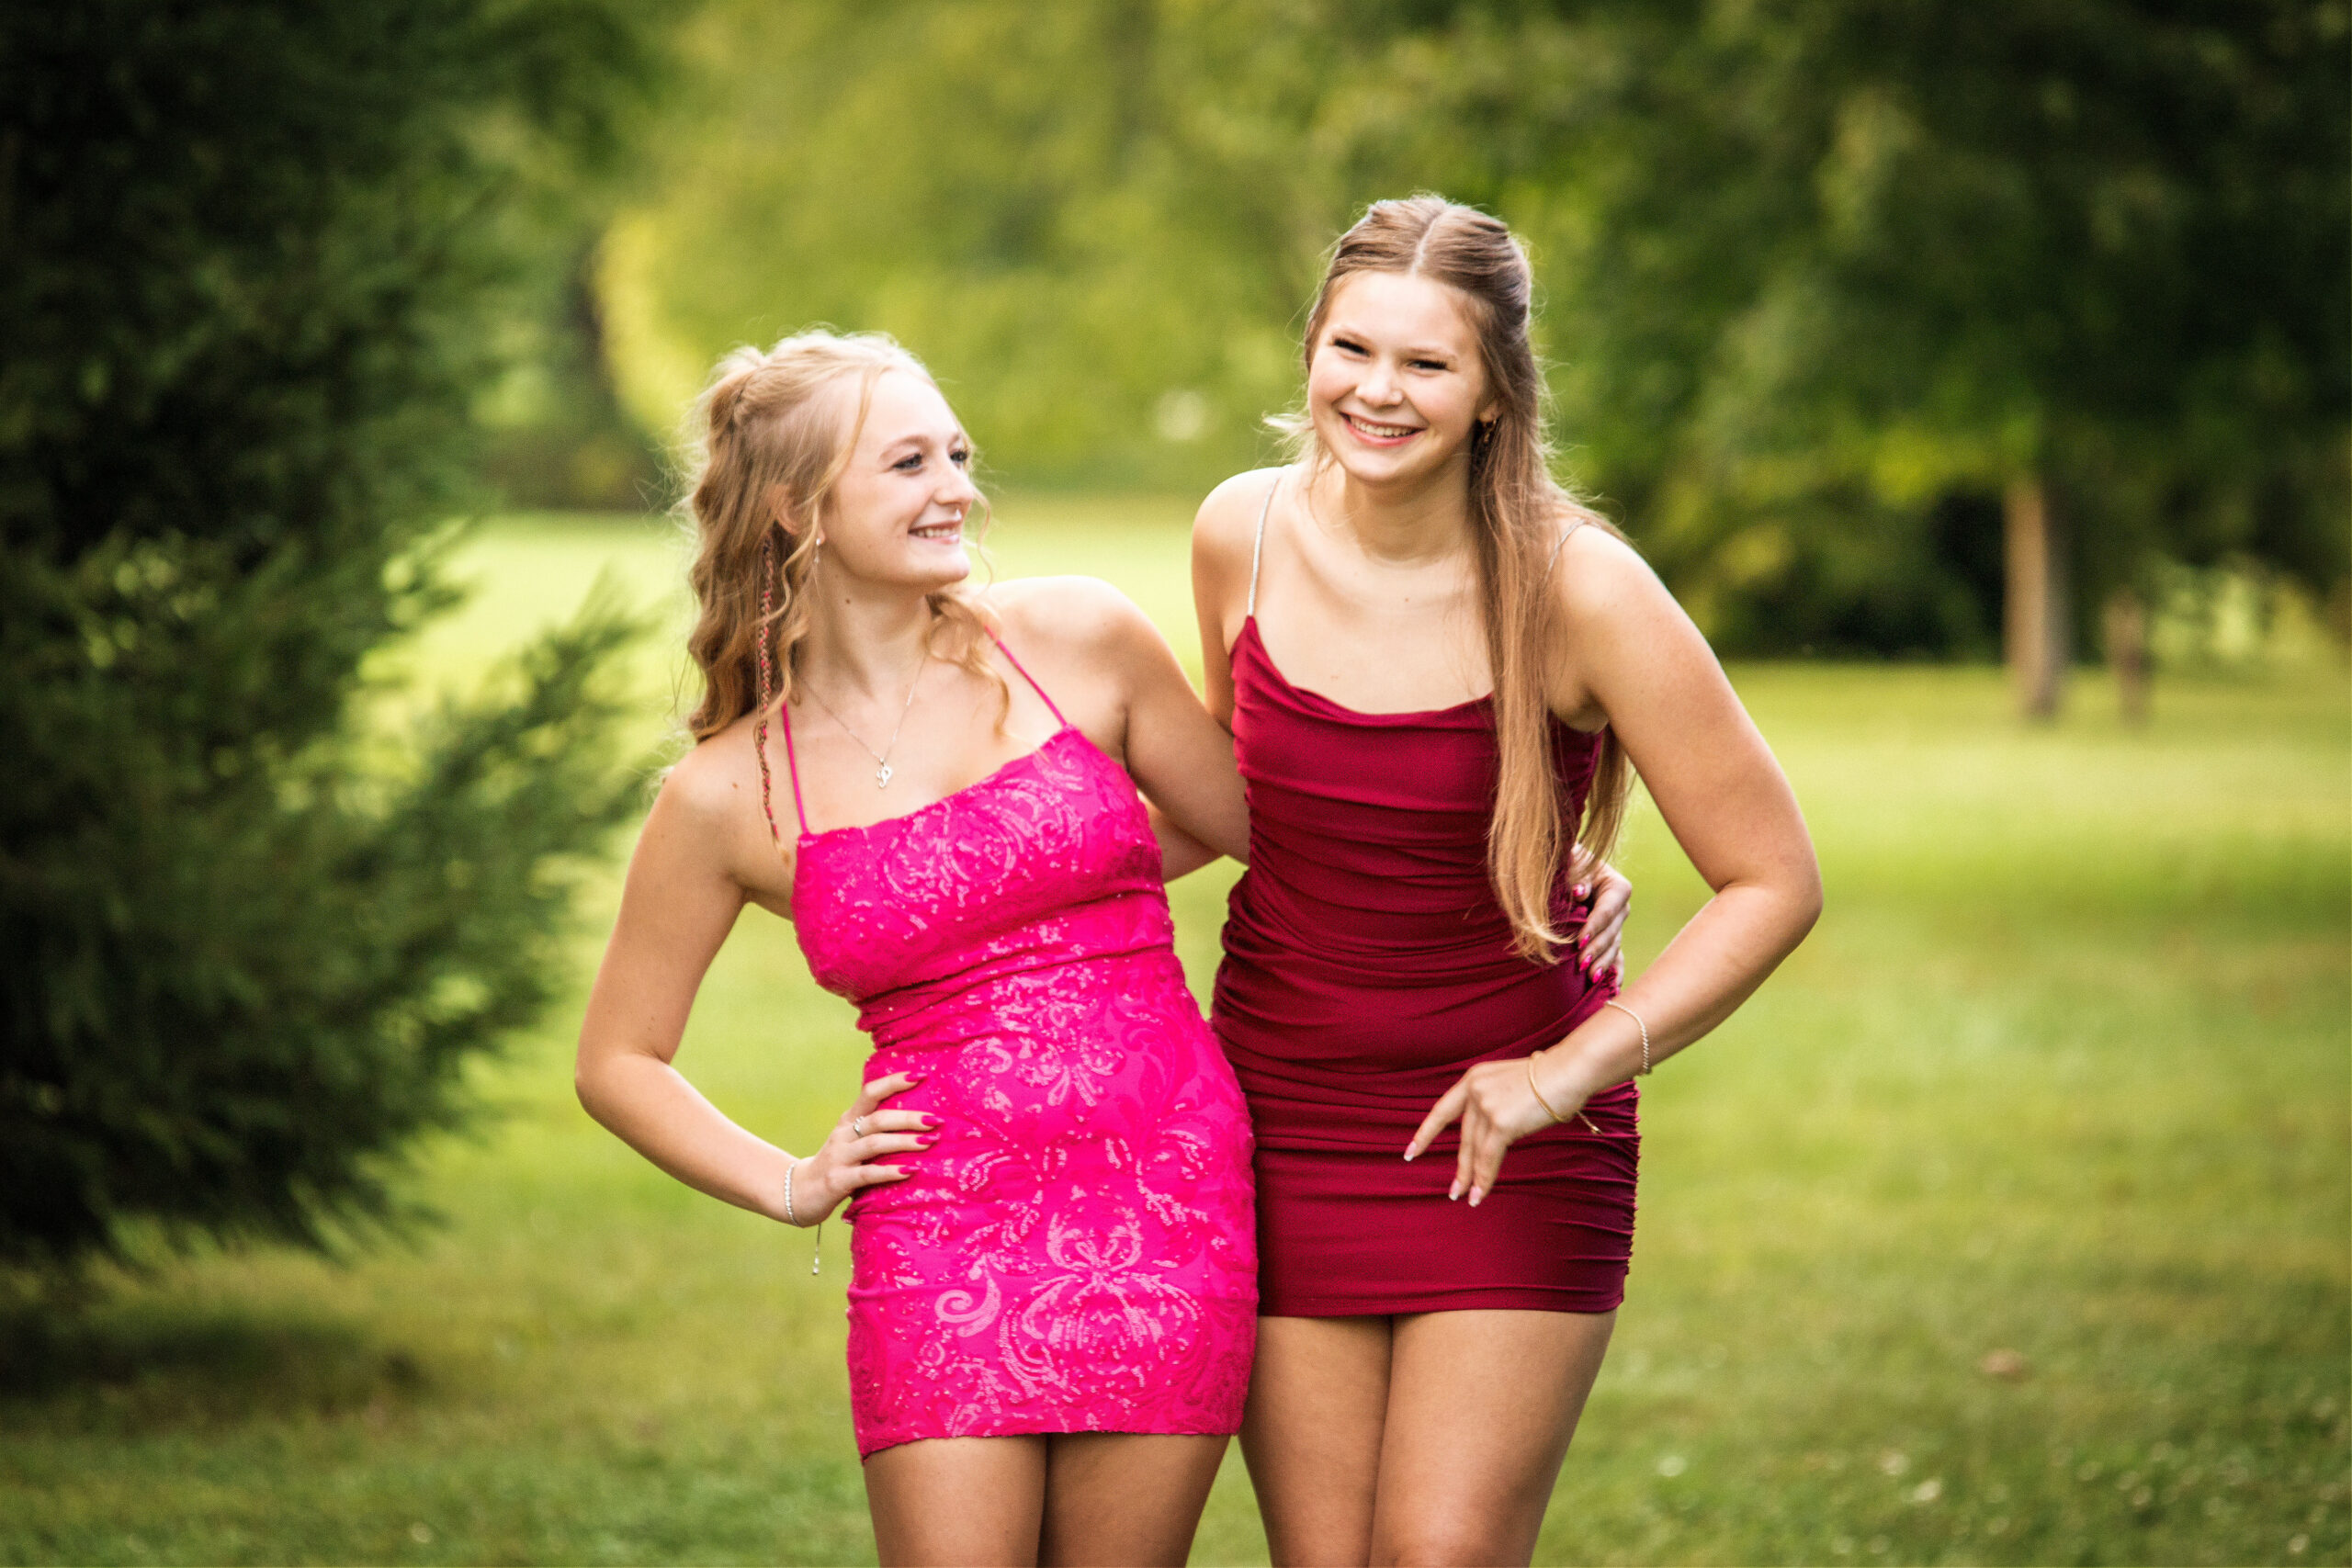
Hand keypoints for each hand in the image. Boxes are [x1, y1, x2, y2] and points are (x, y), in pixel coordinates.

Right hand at [781, 1071, 936, 1225]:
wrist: (800, 1193)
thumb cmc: (839, 1164)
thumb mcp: (854, 1141)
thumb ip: (877, 1130)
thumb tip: (921, 1118)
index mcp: (849, 1120)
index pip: (871, 1092)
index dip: (894, 1082)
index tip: (921, 1075)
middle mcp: (843, 1134)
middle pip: (878, 1118)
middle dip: (909, 1117)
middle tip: (936, 1120)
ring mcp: (839, 1157)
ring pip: (874, 1143)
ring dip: (904, 1141)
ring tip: (929, 1141)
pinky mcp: (838, 1181)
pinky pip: (867, 1174)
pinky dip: (890, 1171)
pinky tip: (910, 1171)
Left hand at [1404, 1049, 1594, 1205]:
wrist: (1569, 1070)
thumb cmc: (1552, 1078)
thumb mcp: (1511, 1084)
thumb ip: (1496, 1104)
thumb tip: (1495, 1133)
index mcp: (1474, 1079)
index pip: (1443, 1110)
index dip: (1426, 1133)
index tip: (1411, 1152)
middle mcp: (1474, 1091)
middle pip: (1464, 1137)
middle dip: (1460, 1166)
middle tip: (1453, 1189)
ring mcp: (1485, 1106)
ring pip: (1474, 1150)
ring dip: (1472, 1177)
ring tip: (1467, 1197)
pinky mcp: (1501, 1122)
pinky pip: (1489, 1157)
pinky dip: (1484, 1179)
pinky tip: (1479, 1195)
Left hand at [1574, 860, 1631, 979]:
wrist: (1562, 870)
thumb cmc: (1566, 864)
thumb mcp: (1571, 863)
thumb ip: (1577, 876)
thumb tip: (1579, 893)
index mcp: (1616, 887)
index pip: (1608, 909)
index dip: (1595, 925)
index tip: (1580, 940)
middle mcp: (1621, 909)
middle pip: (1612, 932)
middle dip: (1597, 948)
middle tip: (1581, 963)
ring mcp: (1617, 926)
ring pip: (1613, 948)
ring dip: (1603, 963)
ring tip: (1591, 978)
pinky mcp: (1609, 939)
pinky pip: (1615, 959)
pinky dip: (1613, 973)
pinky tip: (1612, 991)